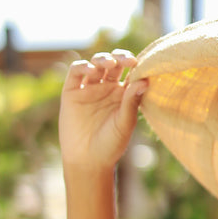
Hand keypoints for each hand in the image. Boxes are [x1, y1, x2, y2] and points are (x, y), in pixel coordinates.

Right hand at [58, 50, 146, 170]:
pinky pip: (76, 72)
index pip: (131, 72)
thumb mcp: (124, 123)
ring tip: (110, 64)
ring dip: (103, 59)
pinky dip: (83, 66)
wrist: (87, 161)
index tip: (143, 65)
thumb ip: (132, 102)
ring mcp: (89, 88)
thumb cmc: (111, 145)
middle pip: (115, 64)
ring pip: (96, 64)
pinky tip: (91, 70)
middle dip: (121, 57)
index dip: (137, 65)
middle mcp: (107, 88)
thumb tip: (145, 81)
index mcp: (124, 95)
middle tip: (128, 60)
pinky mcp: (72, 91)